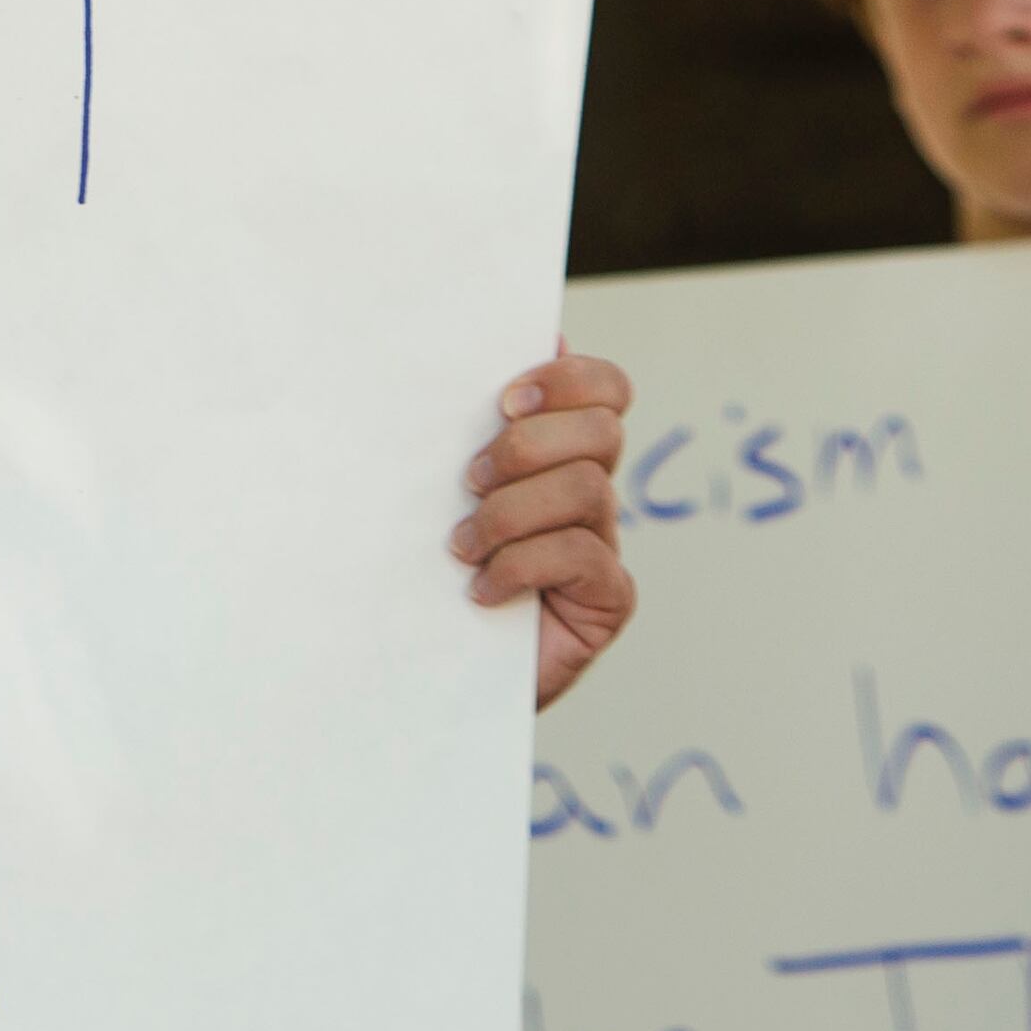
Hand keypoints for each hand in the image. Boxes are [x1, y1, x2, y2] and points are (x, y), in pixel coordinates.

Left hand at [454, 344, 634, 709]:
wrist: (427, 671)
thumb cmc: (424, 570)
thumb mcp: (430, 491)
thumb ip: (452, 427)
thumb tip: (479, 359)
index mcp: (555, 450)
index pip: (603, 388)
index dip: (569, 379)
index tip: (504, 398)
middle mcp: (588, 491)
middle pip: (601, 429)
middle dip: (528, 445)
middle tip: (468, 480)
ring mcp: (603, 545)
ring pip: (587, 488)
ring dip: (511, 511)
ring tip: (460, 545)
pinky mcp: (607, 600)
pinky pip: (583, 556)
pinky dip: (522, 565)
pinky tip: (480, 590)